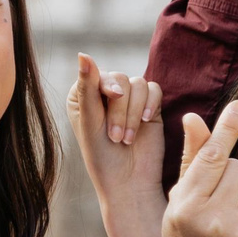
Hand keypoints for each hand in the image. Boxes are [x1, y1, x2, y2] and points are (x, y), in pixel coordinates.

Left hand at [68, 53, 164, 210]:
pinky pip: (154, 90)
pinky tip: (147, 122)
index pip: (96, 74)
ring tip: (128, 138)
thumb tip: (83, 54)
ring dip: (134, 112)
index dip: (105, 87)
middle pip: (120, 78)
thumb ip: (89, 88)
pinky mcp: (151, 106)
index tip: (111, 100)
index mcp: (83, 95)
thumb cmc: (102, 157)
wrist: (129, 182)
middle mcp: (106, 94)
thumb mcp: (91, 122)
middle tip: (117, 137)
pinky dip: (151, 104)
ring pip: (138, 84)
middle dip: (121, 108)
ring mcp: (130, 100)